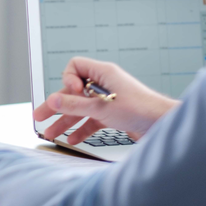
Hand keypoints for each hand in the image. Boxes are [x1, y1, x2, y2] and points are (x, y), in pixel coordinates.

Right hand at [33, 57, 178, 143]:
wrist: (165, 125)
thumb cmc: (142, 110)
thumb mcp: (103, 108)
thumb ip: (76, 105)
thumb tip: (53, 101)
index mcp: (103, 74)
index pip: (75, 67)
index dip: (68, 80)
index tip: (72, 93)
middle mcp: (104, 85)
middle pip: (73, 91)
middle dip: (57, 105)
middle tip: (40, 116)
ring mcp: (108, 100)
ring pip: (81, 108)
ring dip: (66, 120)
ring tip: (52, 133)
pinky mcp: (113, 114)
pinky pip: (91, 119)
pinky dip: (82, 128)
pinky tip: (73, 139)